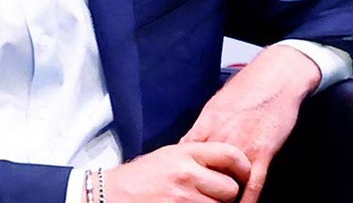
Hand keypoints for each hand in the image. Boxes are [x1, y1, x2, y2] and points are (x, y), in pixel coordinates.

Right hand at [101, 142, 250, 201]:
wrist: (110, 195)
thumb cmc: (140, 178)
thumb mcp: (168, 156)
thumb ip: (197, 157)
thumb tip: (229, 164)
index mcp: (185, 153)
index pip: (230, 155)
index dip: (242, 167)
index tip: (242, 175)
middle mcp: (186, 174)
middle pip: (230, 188)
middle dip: (226, 195)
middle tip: (215, 196)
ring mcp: (183, 199)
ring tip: (198, 202)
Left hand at [179, 45, 320, 202]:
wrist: (276, 76)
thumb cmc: (247, 87)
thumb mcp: (215, 105)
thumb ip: (202, 128)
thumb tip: (189, 144)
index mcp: (205, 126)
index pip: (184, 157)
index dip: (181, 174)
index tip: (178, 184)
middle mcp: (219, 138)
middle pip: (201, 173)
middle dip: (198, 188)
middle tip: (194, 199)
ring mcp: (241, 146)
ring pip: (224, 182)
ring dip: (220, 197)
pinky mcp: (262, 152)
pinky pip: (253, 184)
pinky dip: (246, 200)